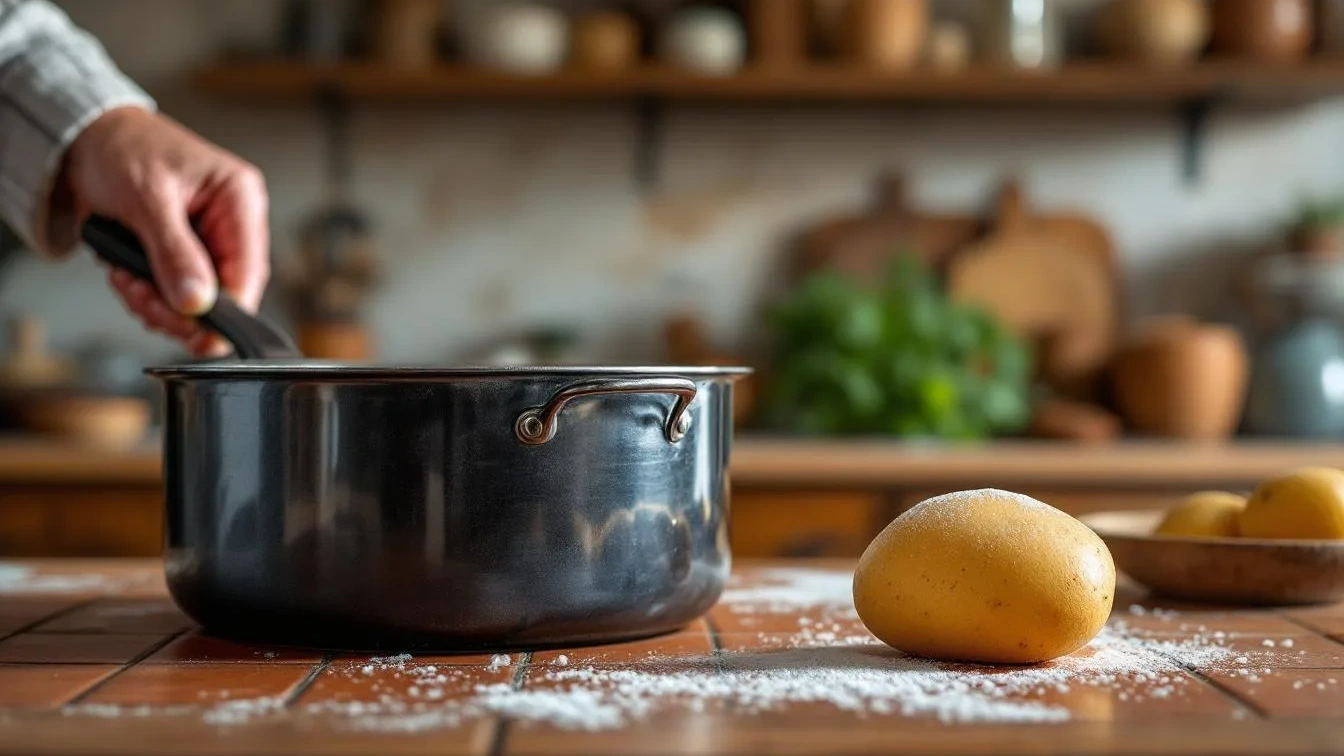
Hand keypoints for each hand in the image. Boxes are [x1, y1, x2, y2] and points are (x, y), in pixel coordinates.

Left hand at [61, 107, 269, 356]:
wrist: (85, 138)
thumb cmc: (120, 148)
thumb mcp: (146, 199)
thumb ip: (173, 253)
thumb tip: (197, 302)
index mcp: (239, 199)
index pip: (249, 270)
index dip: (227, 309)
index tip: (200, 337)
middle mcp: (231, 224)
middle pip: (226, 293)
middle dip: (180, 307)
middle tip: (142, 299)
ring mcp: (208, 242)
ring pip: (199, 301)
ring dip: (157, 303)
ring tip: (126, 278)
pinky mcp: (185, 255)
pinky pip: (176, 295)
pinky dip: (147, 295)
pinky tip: (126, 274)